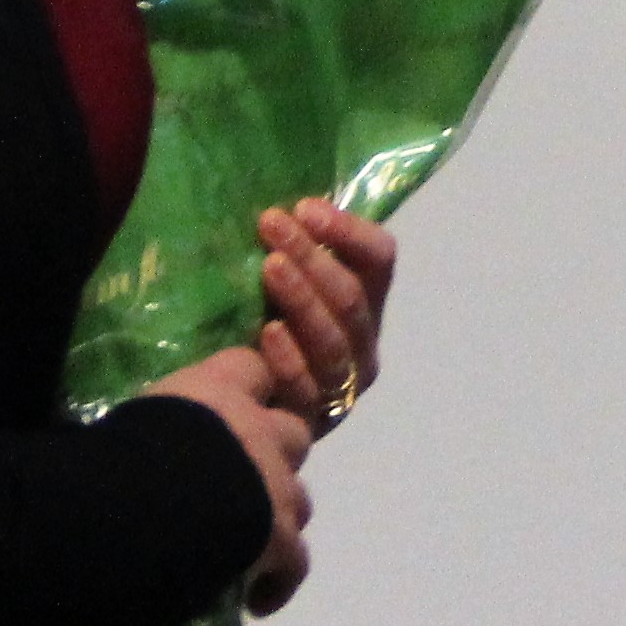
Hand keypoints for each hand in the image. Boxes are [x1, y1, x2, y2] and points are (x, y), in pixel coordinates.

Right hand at [145, 346, 313, 613]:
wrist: (138, 503)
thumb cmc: (116, 453)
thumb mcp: (131, 423)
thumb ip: (158, 425)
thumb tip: (140, 444)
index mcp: (215, 388)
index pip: (250, 368)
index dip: (248, 388)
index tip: (234, 408)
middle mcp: (257, 428)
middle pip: (291, 432)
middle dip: (275, 455)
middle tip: (243, 482)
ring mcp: (275, 482)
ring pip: (300, 497)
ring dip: (279, 514)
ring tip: (251, 539)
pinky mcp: (281, 534)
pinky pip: (295, 561)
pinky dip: (279, 579)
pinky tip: (258, 596)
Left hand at [253, 197, 400, 439]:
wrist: (246, 416)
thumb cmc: (268, 335)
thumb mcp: (290, 289)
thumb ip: (298, 254)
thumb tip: (284, 208)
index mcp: (368, 303)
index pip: (379, 259)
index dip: (348, 231)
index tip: (304, 208)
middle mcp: (364, 342)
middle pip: (351, 296)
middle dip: (313, 255)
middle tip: (271, 225)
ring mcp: (343, 384)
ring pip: (334, 338)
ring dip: (303, 298)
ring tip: (269, 268)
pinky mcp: (315, 418)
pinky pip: (308, 386)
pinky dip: (289, 357)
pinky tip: (267, 332)